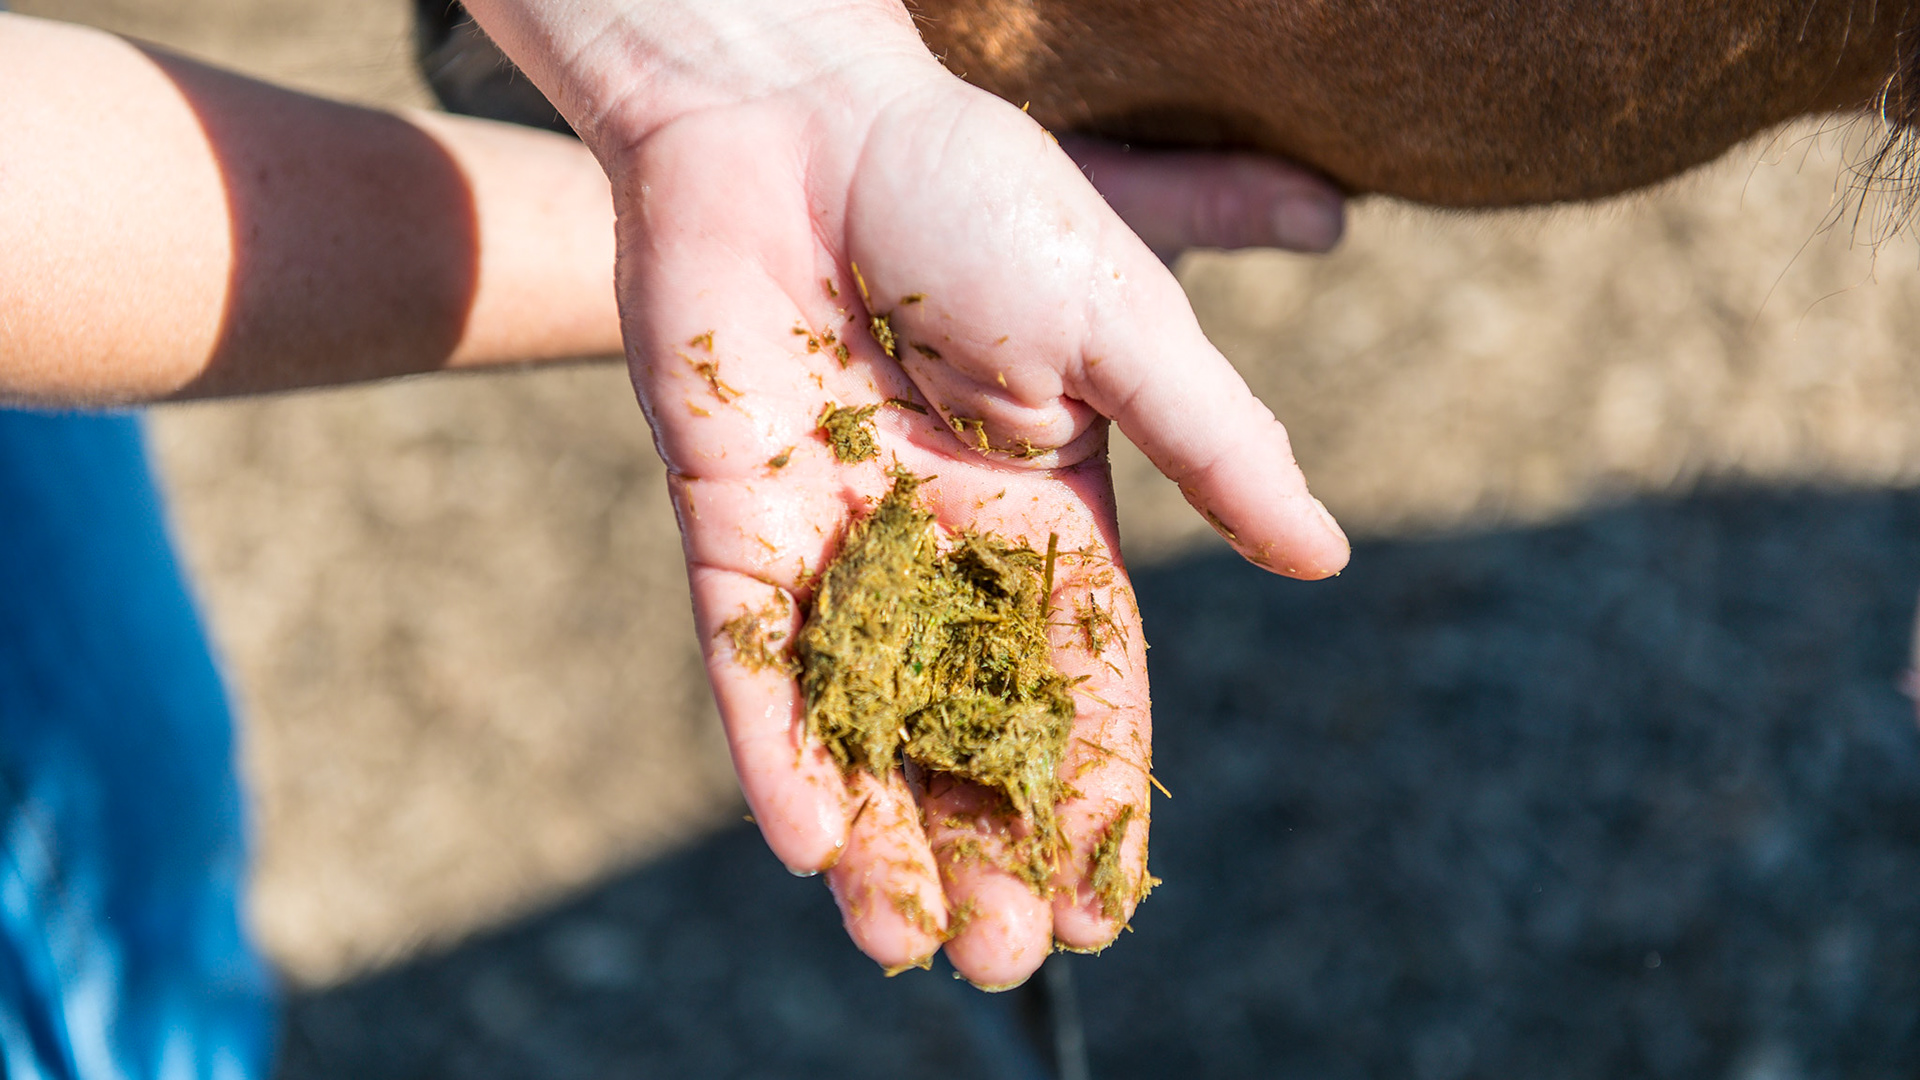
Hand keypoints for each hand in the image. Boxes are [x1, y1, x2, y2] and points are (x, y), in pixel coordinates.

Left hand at [464, 0, 1349, 987]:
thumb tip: (1323, 558)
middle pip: (966, 729)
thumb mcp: (1125, 325)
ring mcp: (831, 540)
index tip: (1109, 900)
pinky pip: (752, 657)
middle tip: (1002, 957)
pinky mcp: (731, 521)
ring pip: (859, 719)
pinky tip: (806, 843)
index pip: (1083, 682)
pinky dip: (776, 745)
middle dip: (984, 843)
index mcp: (1045, 510)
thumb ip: (1214, 443)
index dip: (1096, 792)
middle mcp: (936, 545)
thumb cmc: (976, 197)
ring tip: (904, 946)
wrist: (802, 114)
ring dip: (880, 831)